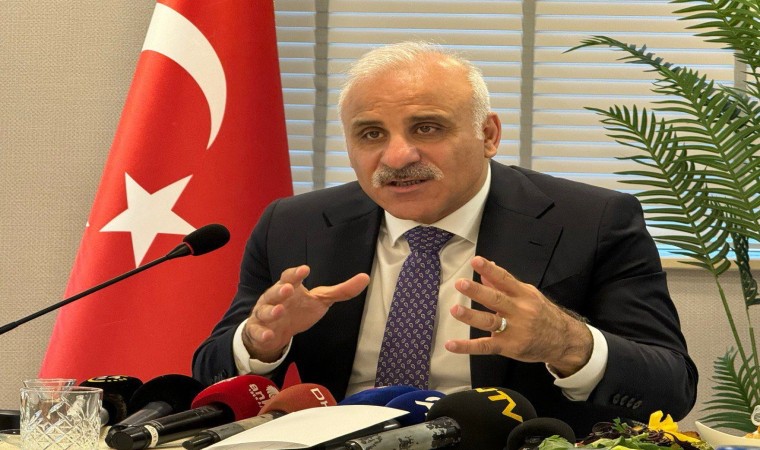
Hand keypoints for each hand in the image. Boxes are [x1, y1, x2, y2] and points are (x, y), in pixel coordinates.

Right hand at [242, 265, 369, 361]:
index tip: (305, 269)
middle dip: (280, 290)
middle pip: (274, 291)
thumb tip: (366, 278)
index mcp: (290, 288)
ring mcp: (264, 314)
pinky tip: (268, 335)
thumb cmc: (298, 310)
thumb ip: (341, 291)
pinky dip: (261, 333)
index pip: (290, 277)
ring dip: (271, 311)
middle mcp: (274, 298)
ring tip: (279, 311)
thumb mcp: (320, 301)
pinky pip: (257, 331)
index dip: (296, 273)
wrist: (275, 332)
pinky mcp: (258, 330)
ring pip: (264, 311)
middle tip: (288, 288)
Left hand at [444, 256, 591, 376]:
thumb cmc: (543, 314)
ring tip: (455, 309)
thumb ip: (505, 284)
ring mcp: (513, 330)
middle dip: (478, 291)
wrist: (564, 341)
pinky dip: (467, 346)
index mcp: (523, 295)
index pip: (505, 279)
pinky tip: (451, 344)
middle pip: (496, 299)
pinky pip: (485, 346)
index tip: (476, 261)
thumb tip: (485, 271)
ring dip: (471, 316)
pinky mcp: (508, 347)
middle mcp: (518, 311)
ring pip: (489, 322)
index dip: (490, 270)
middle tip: (461, 283)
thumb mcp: (528, 295)